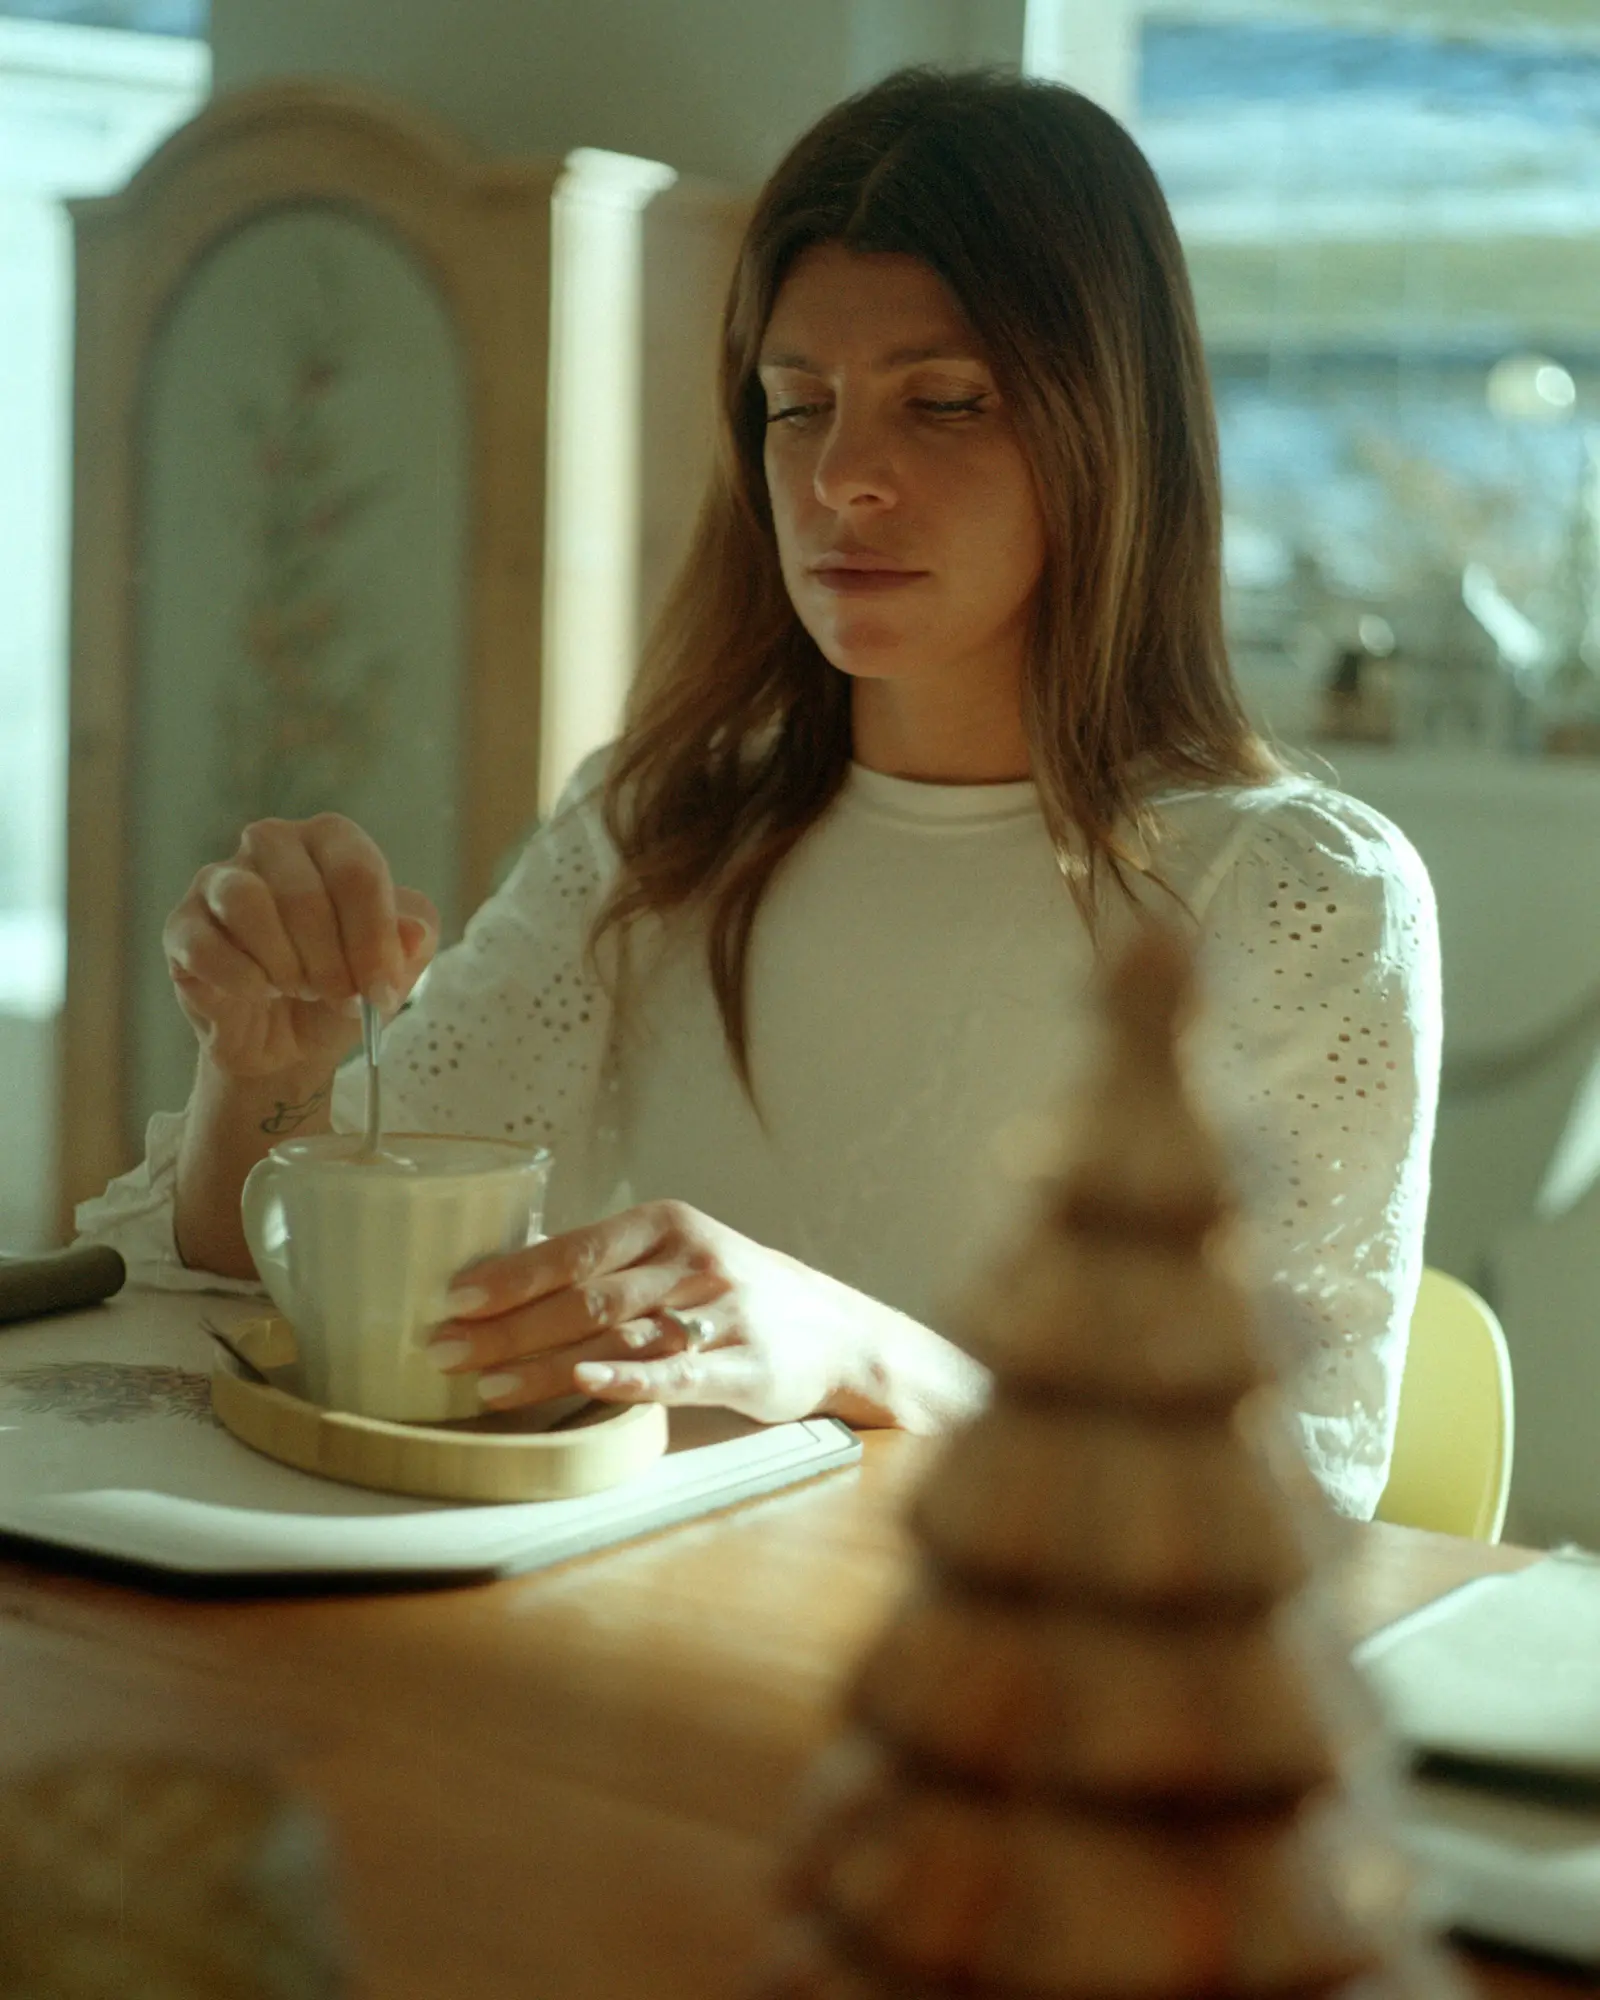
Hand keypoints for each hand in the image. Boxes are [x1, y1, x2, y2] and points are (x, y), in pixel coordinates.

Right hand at [163, 814, 438, 1079]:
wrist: (289, 1042)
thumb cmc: (345, 988)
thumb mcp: (394, 967)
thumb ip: (411, 941)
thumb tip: (413, 930)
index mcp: (331, 840)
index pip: (356, 870)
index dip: (373, 938)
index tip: (381, 991)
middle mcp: (272, 844)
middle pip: (304, 891)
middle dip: (331, 962)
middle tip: (341, 999)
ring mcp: (219, 880)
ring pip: (246, 902)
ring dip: (284, 964)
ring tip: (299, 990)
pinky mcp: (182, 925)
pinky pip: (204, 944)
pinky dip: (241, 979)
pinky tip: (260, 994)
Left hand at [426, 1200, 904, 1427]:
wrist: (834, 1329)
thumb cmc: (731, 1293)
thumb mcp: (676, 1256)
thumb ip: (608, 1267)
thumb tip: (504, 1283)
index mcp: (666, 1225)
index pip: (574, 1251)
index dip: (509, 1277)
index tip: (452, 1299)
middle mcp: (692, 1261)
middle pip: (586, 1298)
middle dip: (507, 1327)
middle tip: (443, 1351)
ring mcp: (723, 1313)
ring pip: (619, 1339)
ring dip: (545, 1364)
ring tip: (486, 1385)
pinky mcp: (748, 1366)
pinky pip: (679, 1373)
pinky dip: (630, 1380)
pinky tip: (586, 1385)